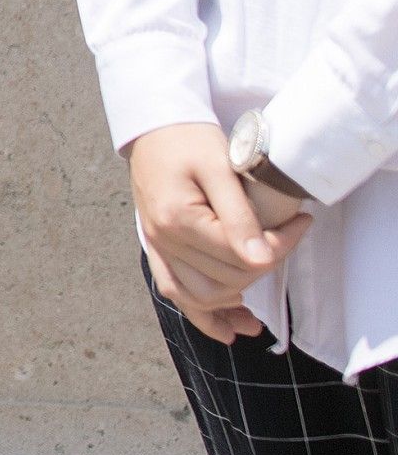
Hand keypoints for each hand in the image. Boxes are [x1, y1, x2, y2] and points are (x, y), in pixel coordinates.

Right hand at [127, 122, 307, 340]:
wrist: (154, 124)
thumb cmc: (188, 138)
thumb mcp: (220, 166)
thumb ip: (239, 215)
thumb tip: (260, 260)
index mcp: (178, 219)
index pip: (241, 255)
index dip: (281, 245)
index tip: (301, 222)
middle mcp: (163, 239)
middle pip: (227, 279)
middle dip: (264, 266)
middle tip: (286, 238)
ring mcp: (157, 246)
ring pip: (202, 295)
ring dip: (235, 302)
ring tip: (262, 299)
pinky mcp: (157, 247)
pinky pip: (175, 292)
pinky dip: (202, 315)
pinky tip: (228, 330)